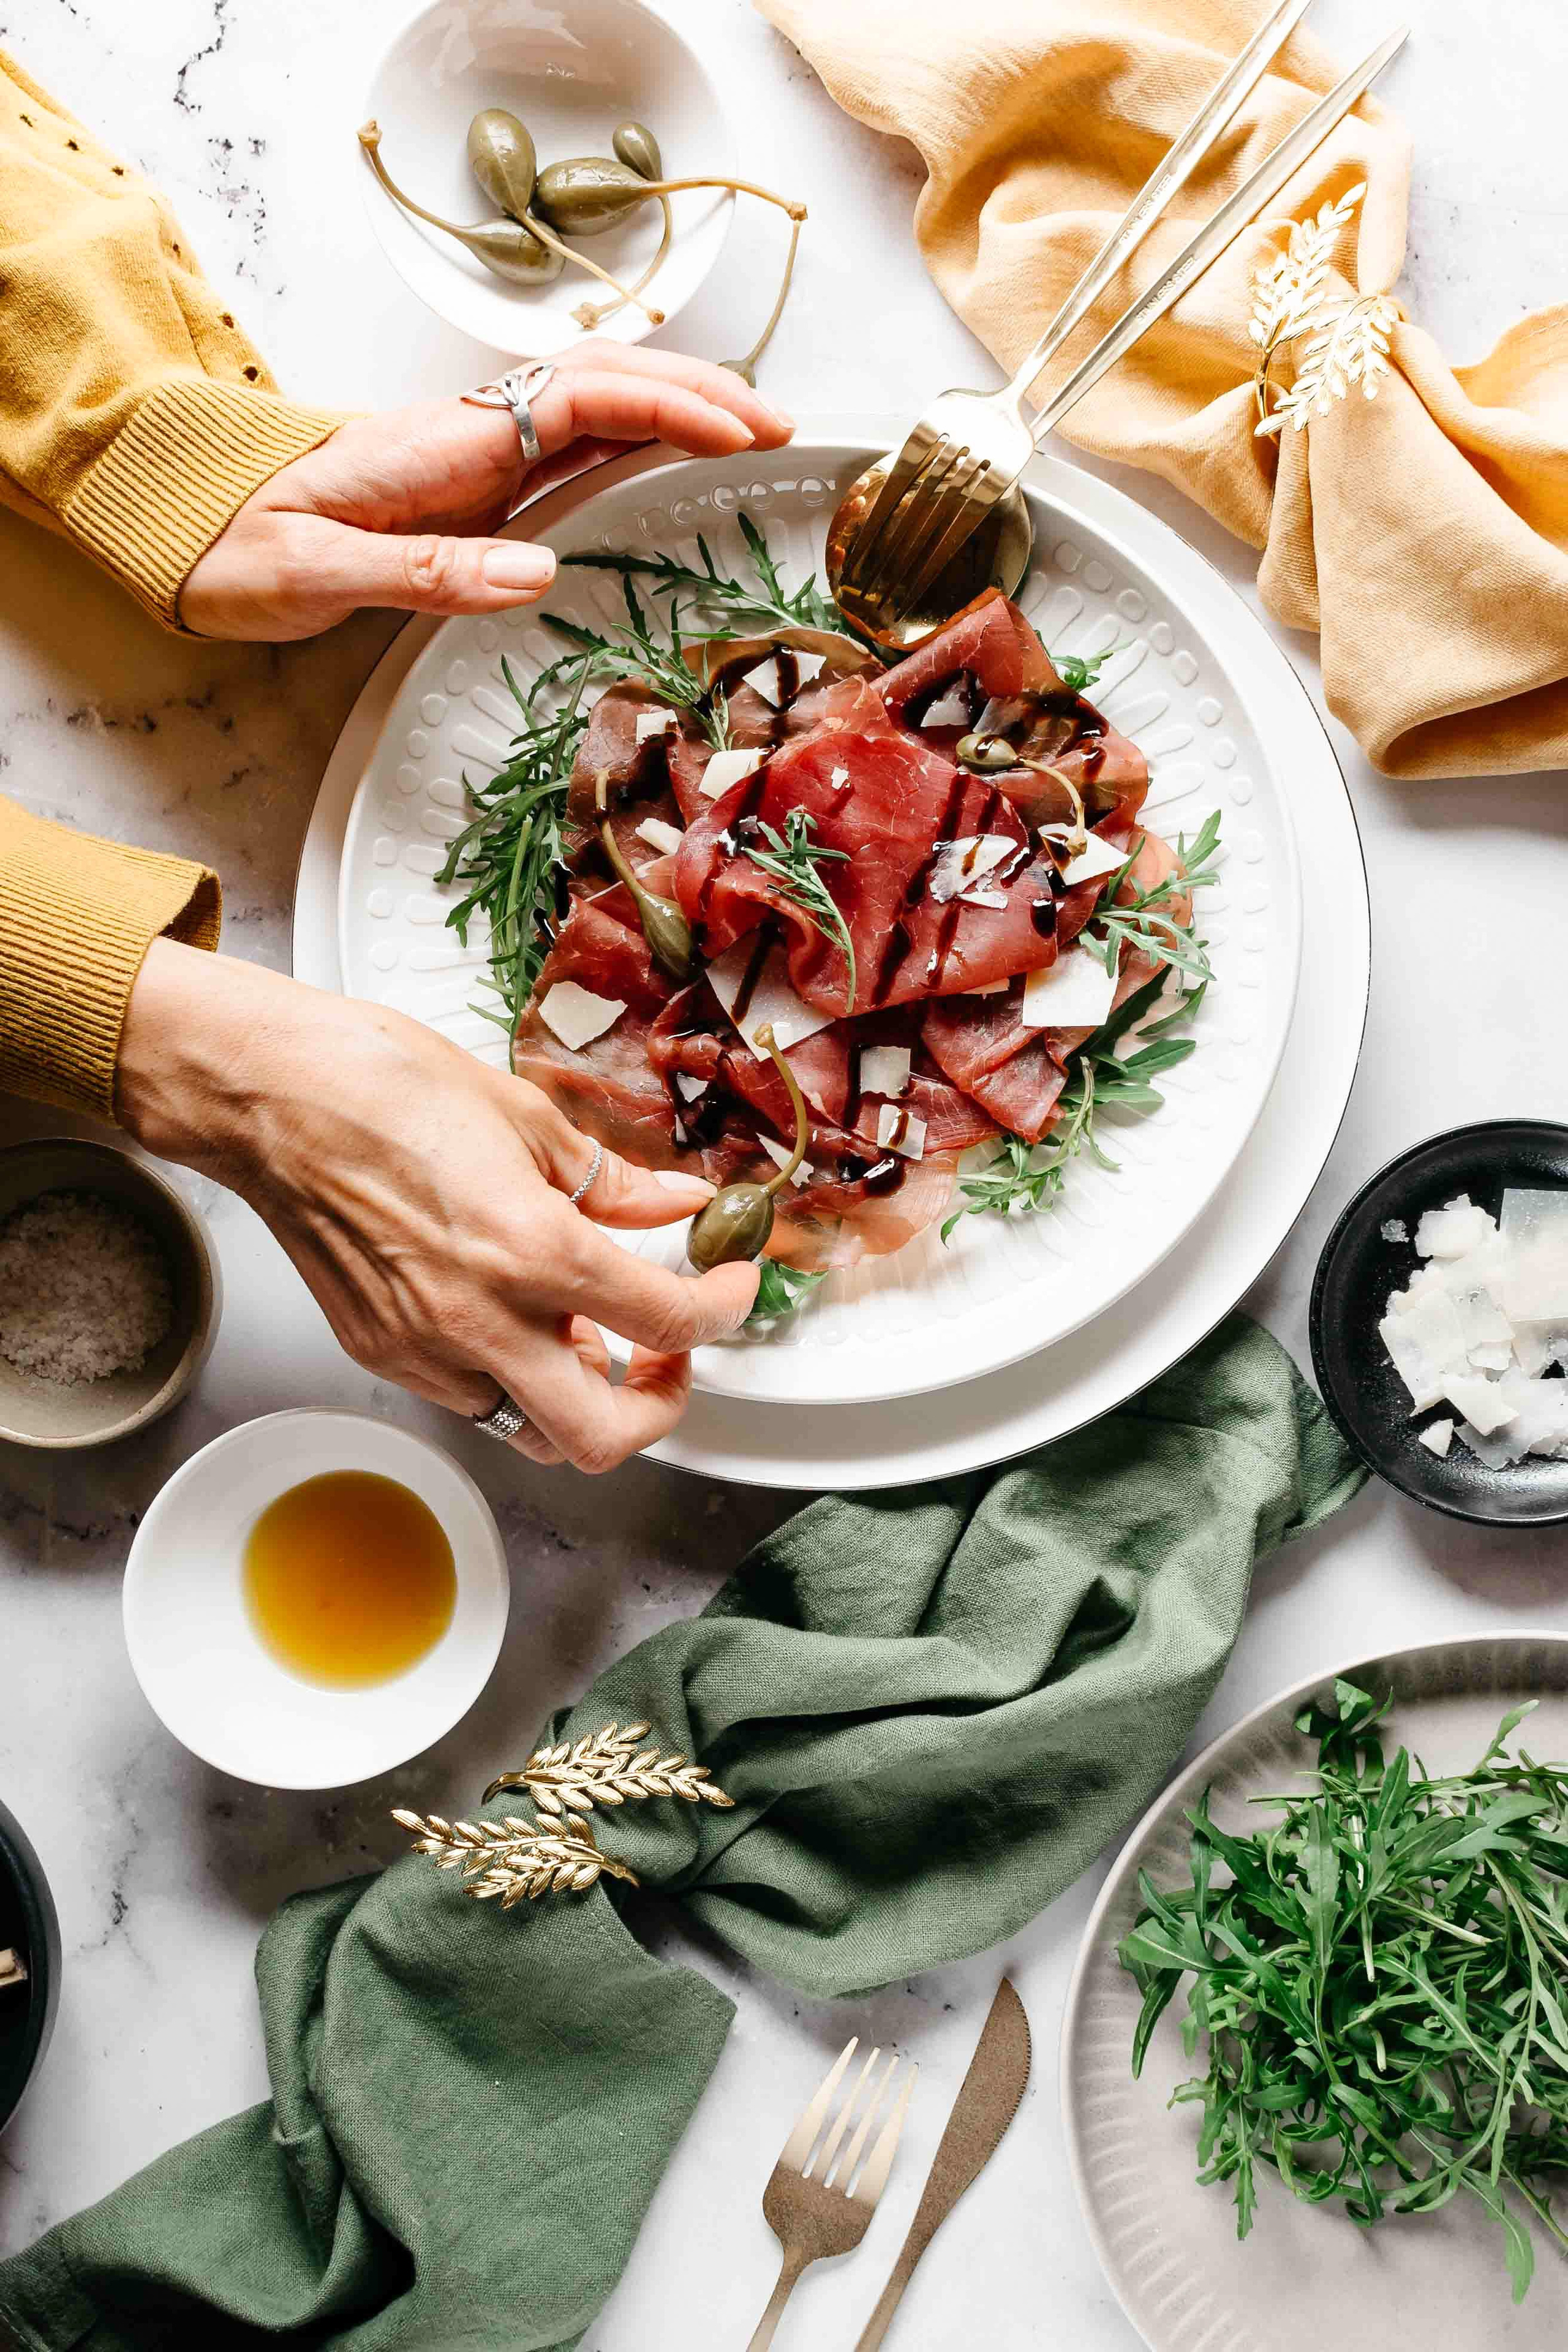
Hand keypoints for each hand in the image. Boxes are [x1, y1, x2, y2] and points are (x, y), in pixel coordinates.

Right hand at [119, 942, 758, 1469]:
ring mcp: (425, 1349)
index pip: (666, 1322)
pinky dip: (513, 1378)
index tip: (731, 1289)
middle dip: (659, 1406)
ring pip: (533, 1434)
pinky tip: (517, 1319)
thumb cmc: (382, 1087)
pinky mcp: (384, 1354)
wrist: (270, 1097)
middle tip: (669, 1350)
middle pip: (603, 1437)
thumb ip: (615, 1181)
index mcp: (531, 1248)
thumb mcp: (527, 1118)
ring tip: (588, 1333)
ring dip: (580, 1400)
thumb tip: (674, 1201)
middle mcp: (480, 1318)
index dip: (724, 1311)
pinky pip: (473, 1401)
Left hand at [181, 343, 792, 640]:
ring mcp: (472, 456)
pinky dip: (637, 443)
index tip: (735, 430)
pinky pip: (570, 450)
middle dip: (697, 393)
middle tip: (778, 424)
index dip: (665, 406)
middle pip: (604, 384)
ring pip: (596, 409)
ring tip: (750, 432)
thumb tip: (540, 572)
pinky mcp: (471, 484)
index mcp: (438, 444)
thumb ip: (424, 569)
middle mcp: (466, 435)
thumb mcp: (315, 573)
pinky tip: (674, 462)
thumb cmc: (238, 547)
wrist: (182, 528)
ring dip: (677, 410)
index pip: (577, 399)